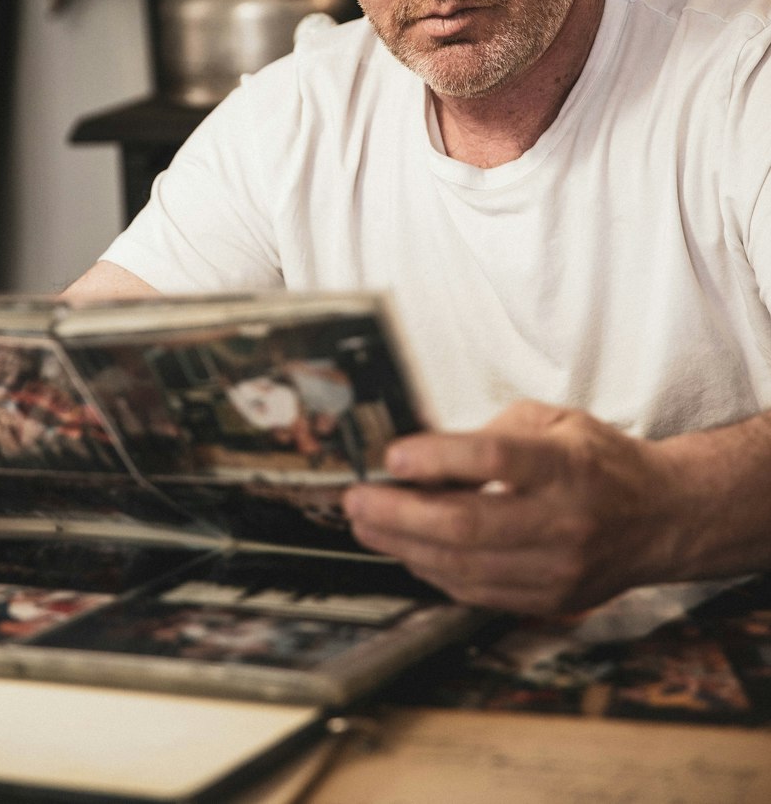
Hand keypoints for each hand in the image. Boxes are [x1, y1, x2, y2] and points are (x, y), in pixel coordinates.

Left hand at [343, 400, 676, 614]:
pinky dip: (433, 571)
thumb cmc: (599, 462)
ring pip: (464, 567)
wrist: (662, 517)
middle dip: (398, 514)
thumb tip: (422, 455)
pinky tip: (407, 550)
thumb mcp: (553, 421)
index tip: (392, 456)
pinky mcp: (550, 599)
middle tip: (358, 500)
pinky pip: (476, 592)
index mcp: (565, 465)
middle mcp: (563, 520)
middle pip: (467, 524)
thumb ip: (492, 432)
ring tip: (367, 525)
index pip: (493, 459)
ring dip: (404, 547)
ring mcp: (558, 568)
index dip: (436, 457)